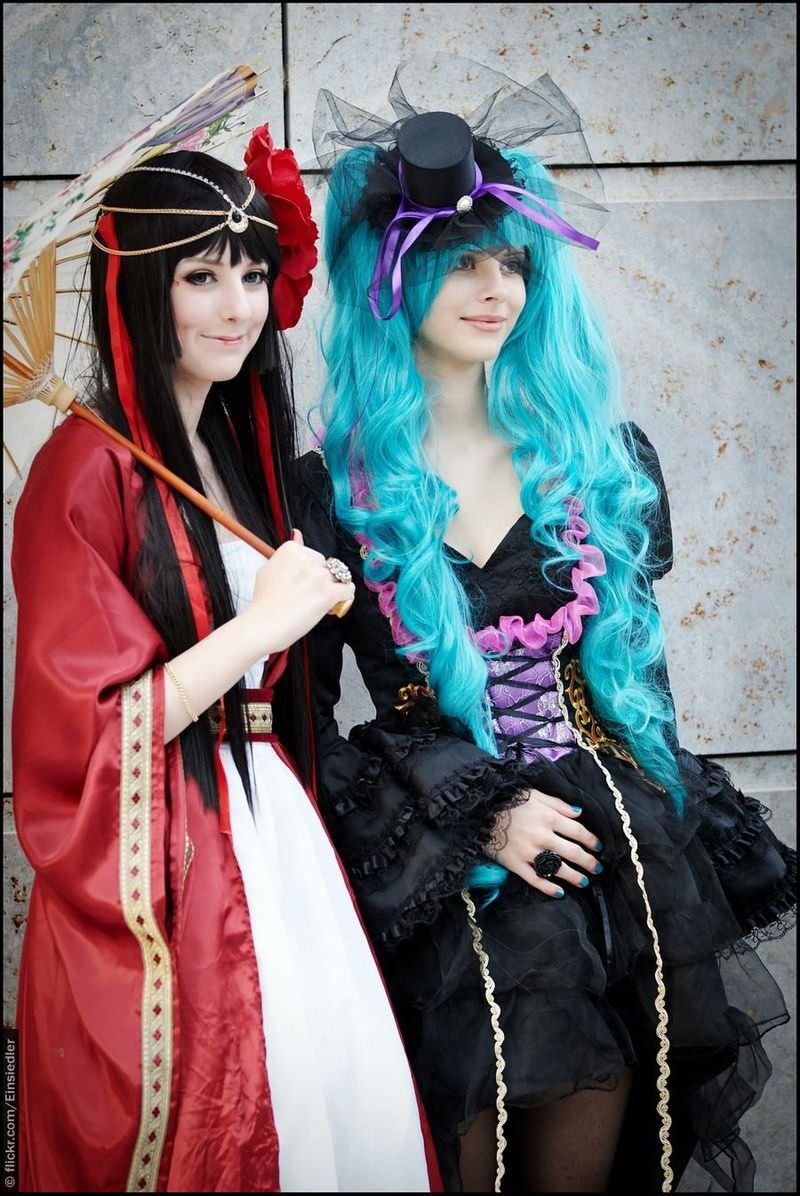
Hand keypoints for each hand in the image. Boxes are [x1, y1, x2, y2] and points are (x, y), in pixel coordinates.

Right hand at [244, 529, 354, 654]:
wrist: (263, 625)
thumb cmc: (263, 601)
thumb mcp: (268, 569)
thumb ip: (287, 554)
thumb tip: (297, 533)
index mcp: (292, 550)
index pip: (314, 556)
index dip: (310, 572)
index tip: (302, 584)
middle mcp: (306, 559)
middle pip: (327, 566)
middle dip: (322, 580)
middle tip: (309, 596)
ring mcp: (318, 576)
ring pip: (339, 577)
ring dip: (333, 588)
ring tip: (321, 601)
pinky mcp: (328, 593)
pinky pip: (348, 589)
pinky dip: (346, 596)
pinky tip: (337, 603)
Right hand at [486, 789, 601, 897]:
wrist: (479, 810)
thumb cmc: (509, 800)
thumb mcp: (535, 795)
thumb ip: (559, 804)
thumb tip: (579, 812)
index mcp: (548, 817)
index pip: (578, 831)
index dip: (592, 841)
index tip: (599, 847)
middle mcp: (542, 836)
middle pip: (573, 852)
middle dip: (589, 862)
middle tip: (597, 868)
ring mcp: (528, 852)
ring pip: (557, 869)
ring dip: (574, 877)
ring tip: (584, 882)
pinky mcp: (515, 864)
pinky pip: (535, 880)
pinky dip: (548, 888)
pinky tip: (560, 893)